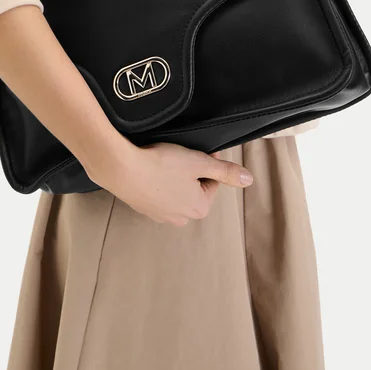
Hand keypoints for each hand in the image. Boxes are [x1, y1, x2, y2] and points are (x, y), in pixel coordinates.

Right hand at [87, 141, 253, 226]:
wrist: (122, 168)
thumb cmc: (161, 164)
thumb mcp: (198, 162)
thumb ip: (225, 171)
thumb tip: (248, 179)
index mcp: (199, 208)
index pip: (212, 181)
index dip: (206, 162)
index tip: (194, 152)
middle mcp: (181, 218)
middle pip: (194, 188)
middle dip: (189, 172)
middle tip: (177, 157)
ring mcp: (160, 215)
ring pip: (175, 191)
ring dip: (172, 177)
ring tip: (161, 162)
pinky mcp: (143, 208)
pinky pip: (157, 193)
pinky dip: (156, 181)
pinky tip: (149, 169)